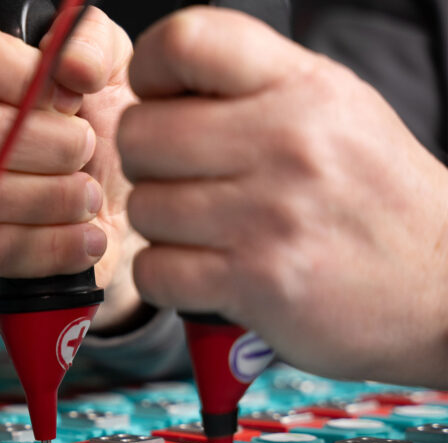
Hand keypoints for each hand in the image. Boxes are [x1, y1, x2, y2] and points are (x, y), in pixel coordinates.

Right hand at [0, 6, 146, 331]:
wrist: (122, 213)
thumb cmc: (105, 132)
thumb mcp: (113, 70)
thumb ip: (93, 43)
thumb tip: (73, 67)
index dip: (22, 74)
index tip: (73, 95)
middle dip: (50, 144)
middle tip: (88, 148)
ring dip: (54, 197)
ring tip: (93, 196)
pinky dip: (48, 246)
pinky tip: (88, 237)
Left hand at [120, 7, 447, 386]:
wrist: (440, 287)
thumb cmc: (372, 196)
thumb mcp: (335, 109)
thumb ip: (252, 86)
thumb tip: (159, 82)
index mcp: (303, 87)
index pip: (185, 40)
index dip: (150, 70)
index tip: (160, 100)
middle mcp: (287, 142)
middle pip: (139, 135)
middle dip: (148, 163)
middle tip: (185, 179)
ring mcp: (270, 215)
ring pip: (143, 208)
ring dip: (162, 226)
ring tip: (209, 229)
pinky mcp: (258, 281)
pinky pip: (154, 271)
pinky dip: (167, 276)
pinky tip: (205, 268)